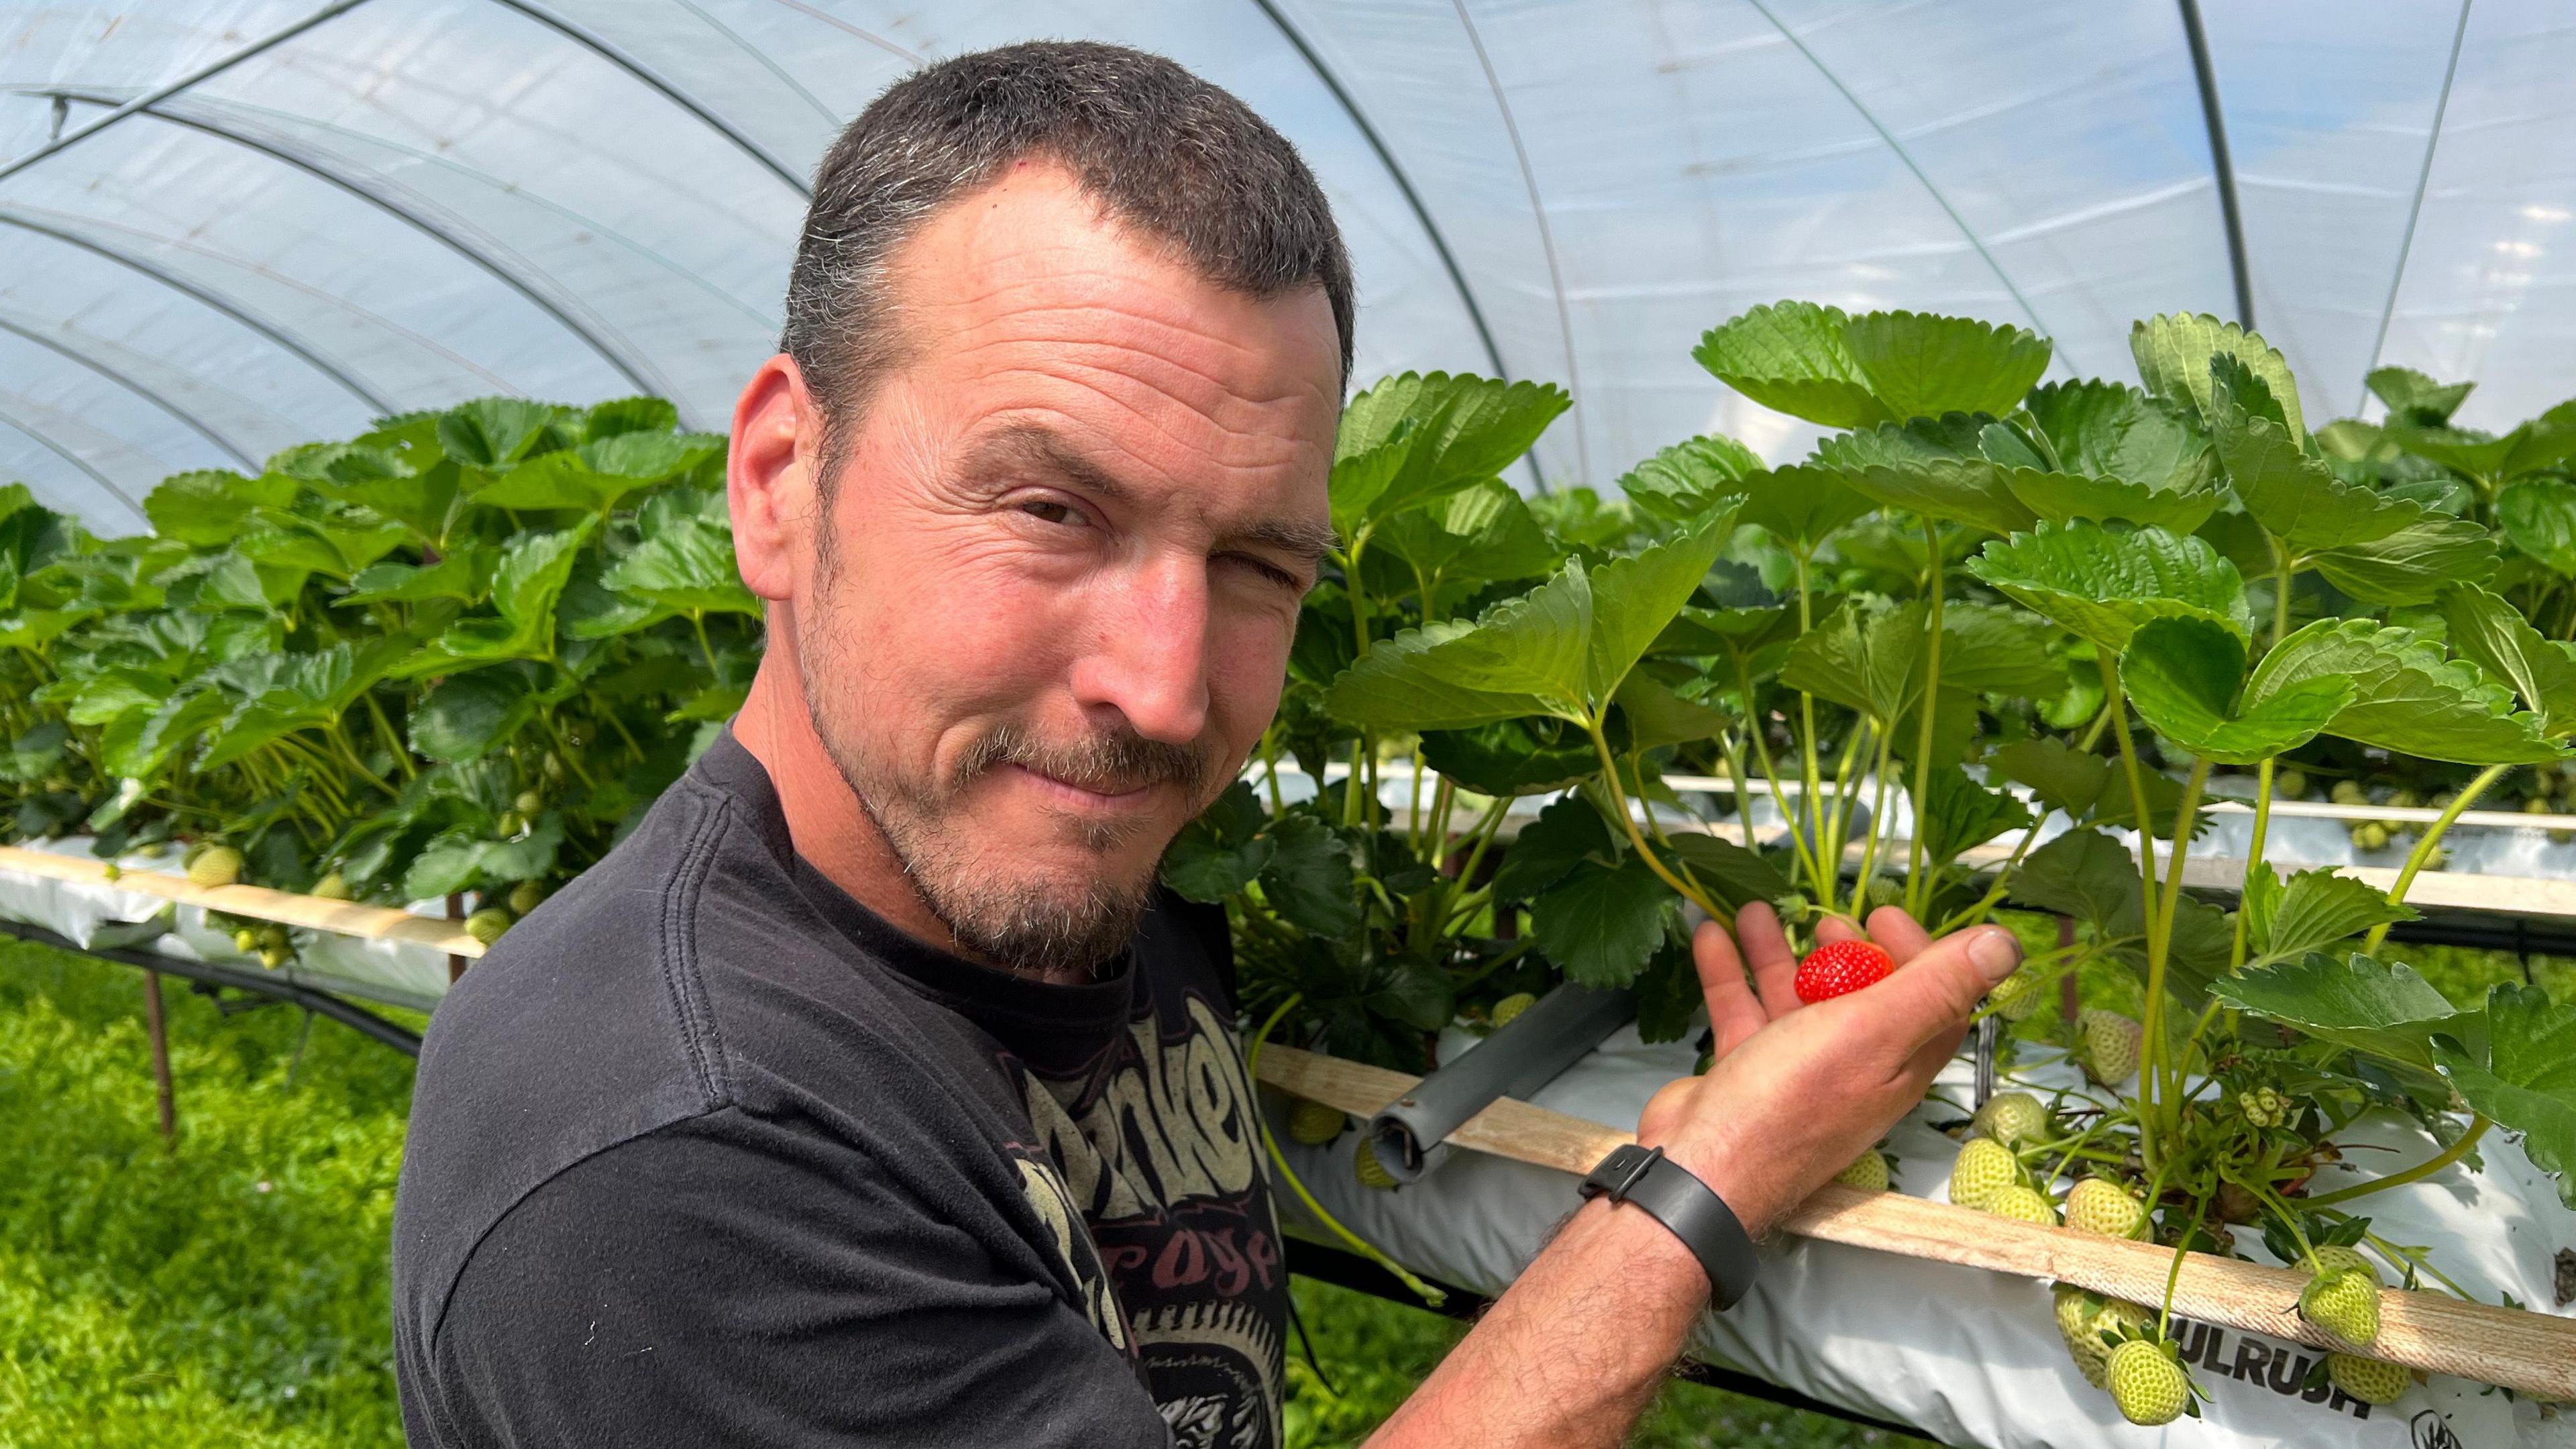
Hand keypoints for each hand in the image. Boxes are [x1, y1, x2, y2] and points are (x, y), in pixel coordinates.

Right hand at [1635, 902, 2021, 1235]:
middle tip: (1829, 920)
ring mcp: (1795, 1073)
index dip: (1919, 955)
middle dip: (1847, 951)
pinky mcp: (1746, 1074)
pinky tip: (1710, 936)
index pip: (1932, 1005)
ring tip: (1756, 910)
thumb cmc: (1791, 1100)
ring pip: (1794, 999)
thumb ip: (1935, 987)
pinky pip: (1743, 1013)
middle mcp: (1852, 1070)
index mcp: (1896, 1065)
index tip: (1883, 916)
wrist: (1701, 1169)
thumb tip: (2004, 948)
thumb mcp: (1872, 1032)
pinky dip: (1730, 973)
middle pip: (1862, 999)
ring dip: (1777, 951)